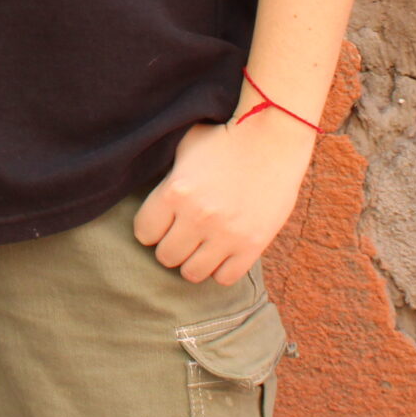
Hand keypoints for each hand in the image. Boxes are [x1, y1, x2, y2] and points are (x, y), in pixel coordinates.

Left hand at [132, 113, 315, 286]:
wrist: (272, 138)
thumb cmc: (224, 139)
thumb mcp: (184, 149)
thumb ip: (165, 177)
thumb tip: (149, 197)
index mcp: (175, 191)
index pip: (144, 233)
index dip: (151, 228)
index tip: (162, 223)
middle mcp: (198, 216)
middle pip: (166, 256)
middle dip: (171, 246)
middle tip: (183, 234)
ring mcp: (226, 233)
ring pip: (192, 273)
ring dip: (194, 261)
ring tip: (202, 245)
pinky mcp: (253, 244)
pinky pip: (225, 278)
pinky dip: (221, 268)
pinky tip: (223, 251)